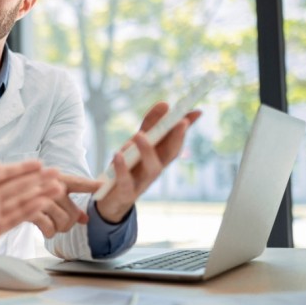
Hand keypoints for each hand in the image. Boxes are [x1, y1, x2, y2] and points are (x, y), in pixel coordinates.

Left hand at [0, 158, 62, 291]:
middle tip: (58, 174)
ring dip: (38, 195)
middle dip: (37, 180)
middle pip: (17, 187)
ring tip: (57, 188)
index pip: (4, 172)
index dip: (23, 168)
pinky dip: (27, 213)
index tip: (40, 163)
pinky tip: (41, 205)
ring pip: (19, 202)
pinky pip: (12, 220)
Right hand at [31, 173, 100, 237]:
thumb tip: (86, 219)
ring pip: (63, 221)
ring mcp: (40, 197)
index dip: (91, 185)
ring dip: (59, 228)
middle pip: (73, 213)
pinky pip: (50, 228)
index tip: (103, 186)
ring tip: (51, 225)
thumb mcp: (48, 195)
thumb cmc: (28, 194)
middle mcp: (50, 185)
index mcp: (56, 178)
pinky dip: (49, 232)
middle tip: (61, 223)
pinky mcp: (31, 210)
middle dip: (69, 222)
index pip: (78, 183)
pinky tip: (45, 229)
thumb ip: (68, 204)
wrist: (1, 193)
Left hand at [96, 102, 200, 222]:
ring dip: (147, 151)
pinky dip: (122, 169)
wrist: (110, 199)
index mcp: (160, 157)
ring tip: (139, 134)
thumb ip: (151, 125)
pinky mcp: (126, 194)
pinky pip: (126, 182)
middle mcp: (155, 169)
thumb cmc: (128, 168)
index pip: (175, 140)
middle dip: (177, 138)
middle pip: (170, 154)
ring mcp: (143, 183)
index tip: (195, 111)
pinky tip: (117, 155)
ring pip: (152, 169)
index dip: (185, 126)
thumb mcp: (137, 144)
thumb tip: (166, 104)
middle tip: (181, 121)